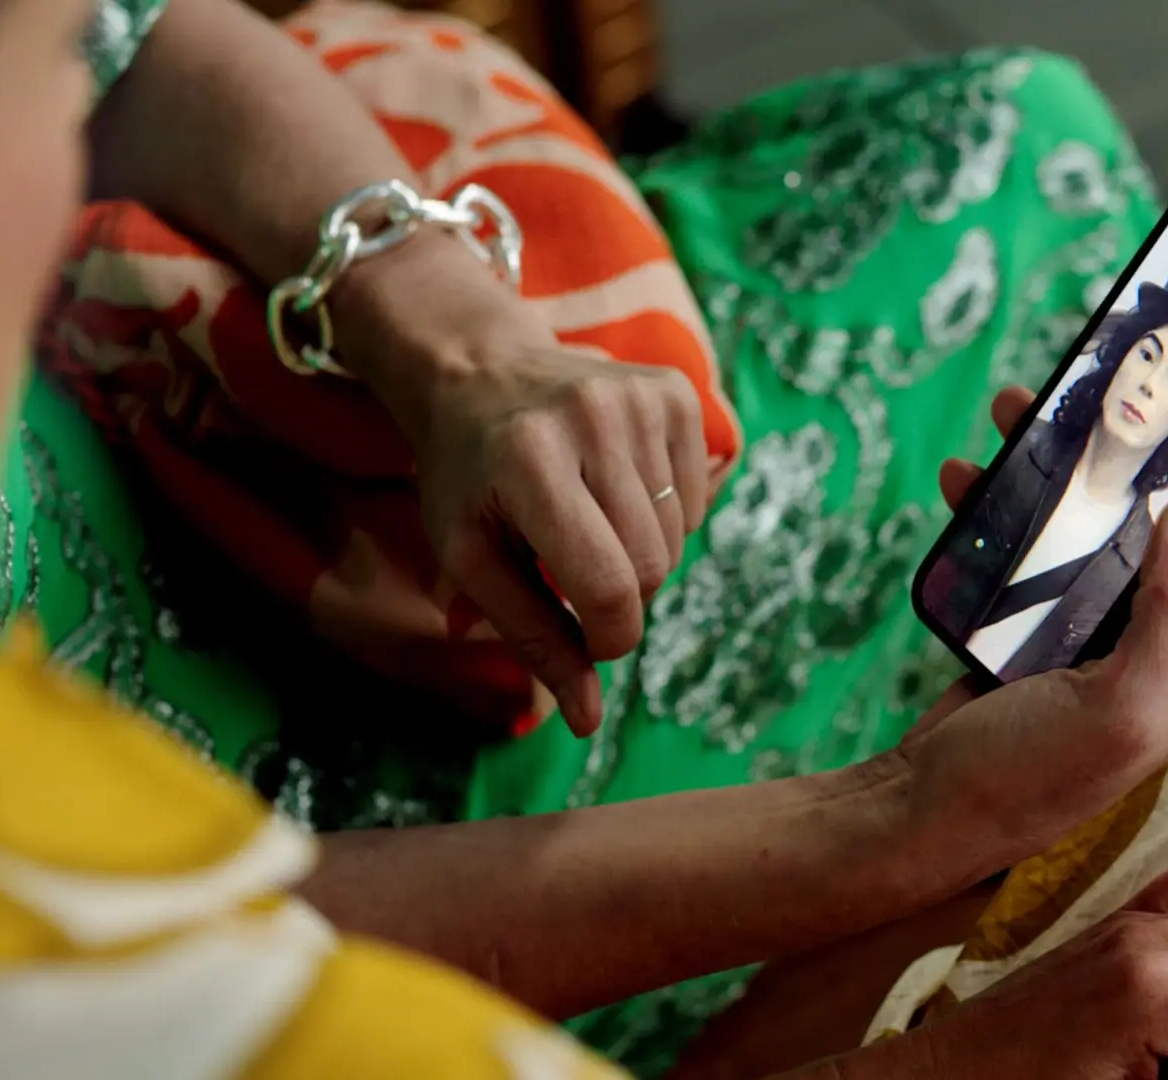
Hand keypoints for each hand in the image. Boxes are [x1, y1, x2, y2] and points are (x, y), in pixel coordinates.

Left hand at [410, 326, 710, 735]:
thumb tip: (589, 721)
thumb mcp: (471, 559)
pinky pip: (698, 498)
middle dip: (622, 598)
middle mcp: (592, 419)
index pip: (607, 586)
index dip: (607, 638)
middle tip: (577, 575)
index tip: (588, 640)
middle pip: (653, 568)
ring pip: (678, 539)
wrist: (480, 372)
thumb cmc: (469, 478)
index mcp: (530, 462)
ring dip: (641, 556)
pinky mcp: (673, 391)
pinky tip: (618, 489)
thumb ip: (531, 638)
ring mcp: (639, 399)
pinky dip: (665, 517)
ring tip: (590, 523)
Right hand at [895, 387, 1167, 872]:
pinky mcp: (1041, 631)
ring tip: (1014, 415)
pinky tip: (966, 481)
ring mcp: (1099, 637)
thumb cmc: (1029, 776)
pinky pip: (1037, 551)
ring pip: (1092, 528)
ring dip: (1055, 473)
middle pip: (1160, 526)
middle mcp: (1162, 648)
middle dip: (1127, 456)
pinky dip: (1003, 514)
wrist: (925, 812)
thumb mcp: (1118, 706)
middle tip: (1096, 390)